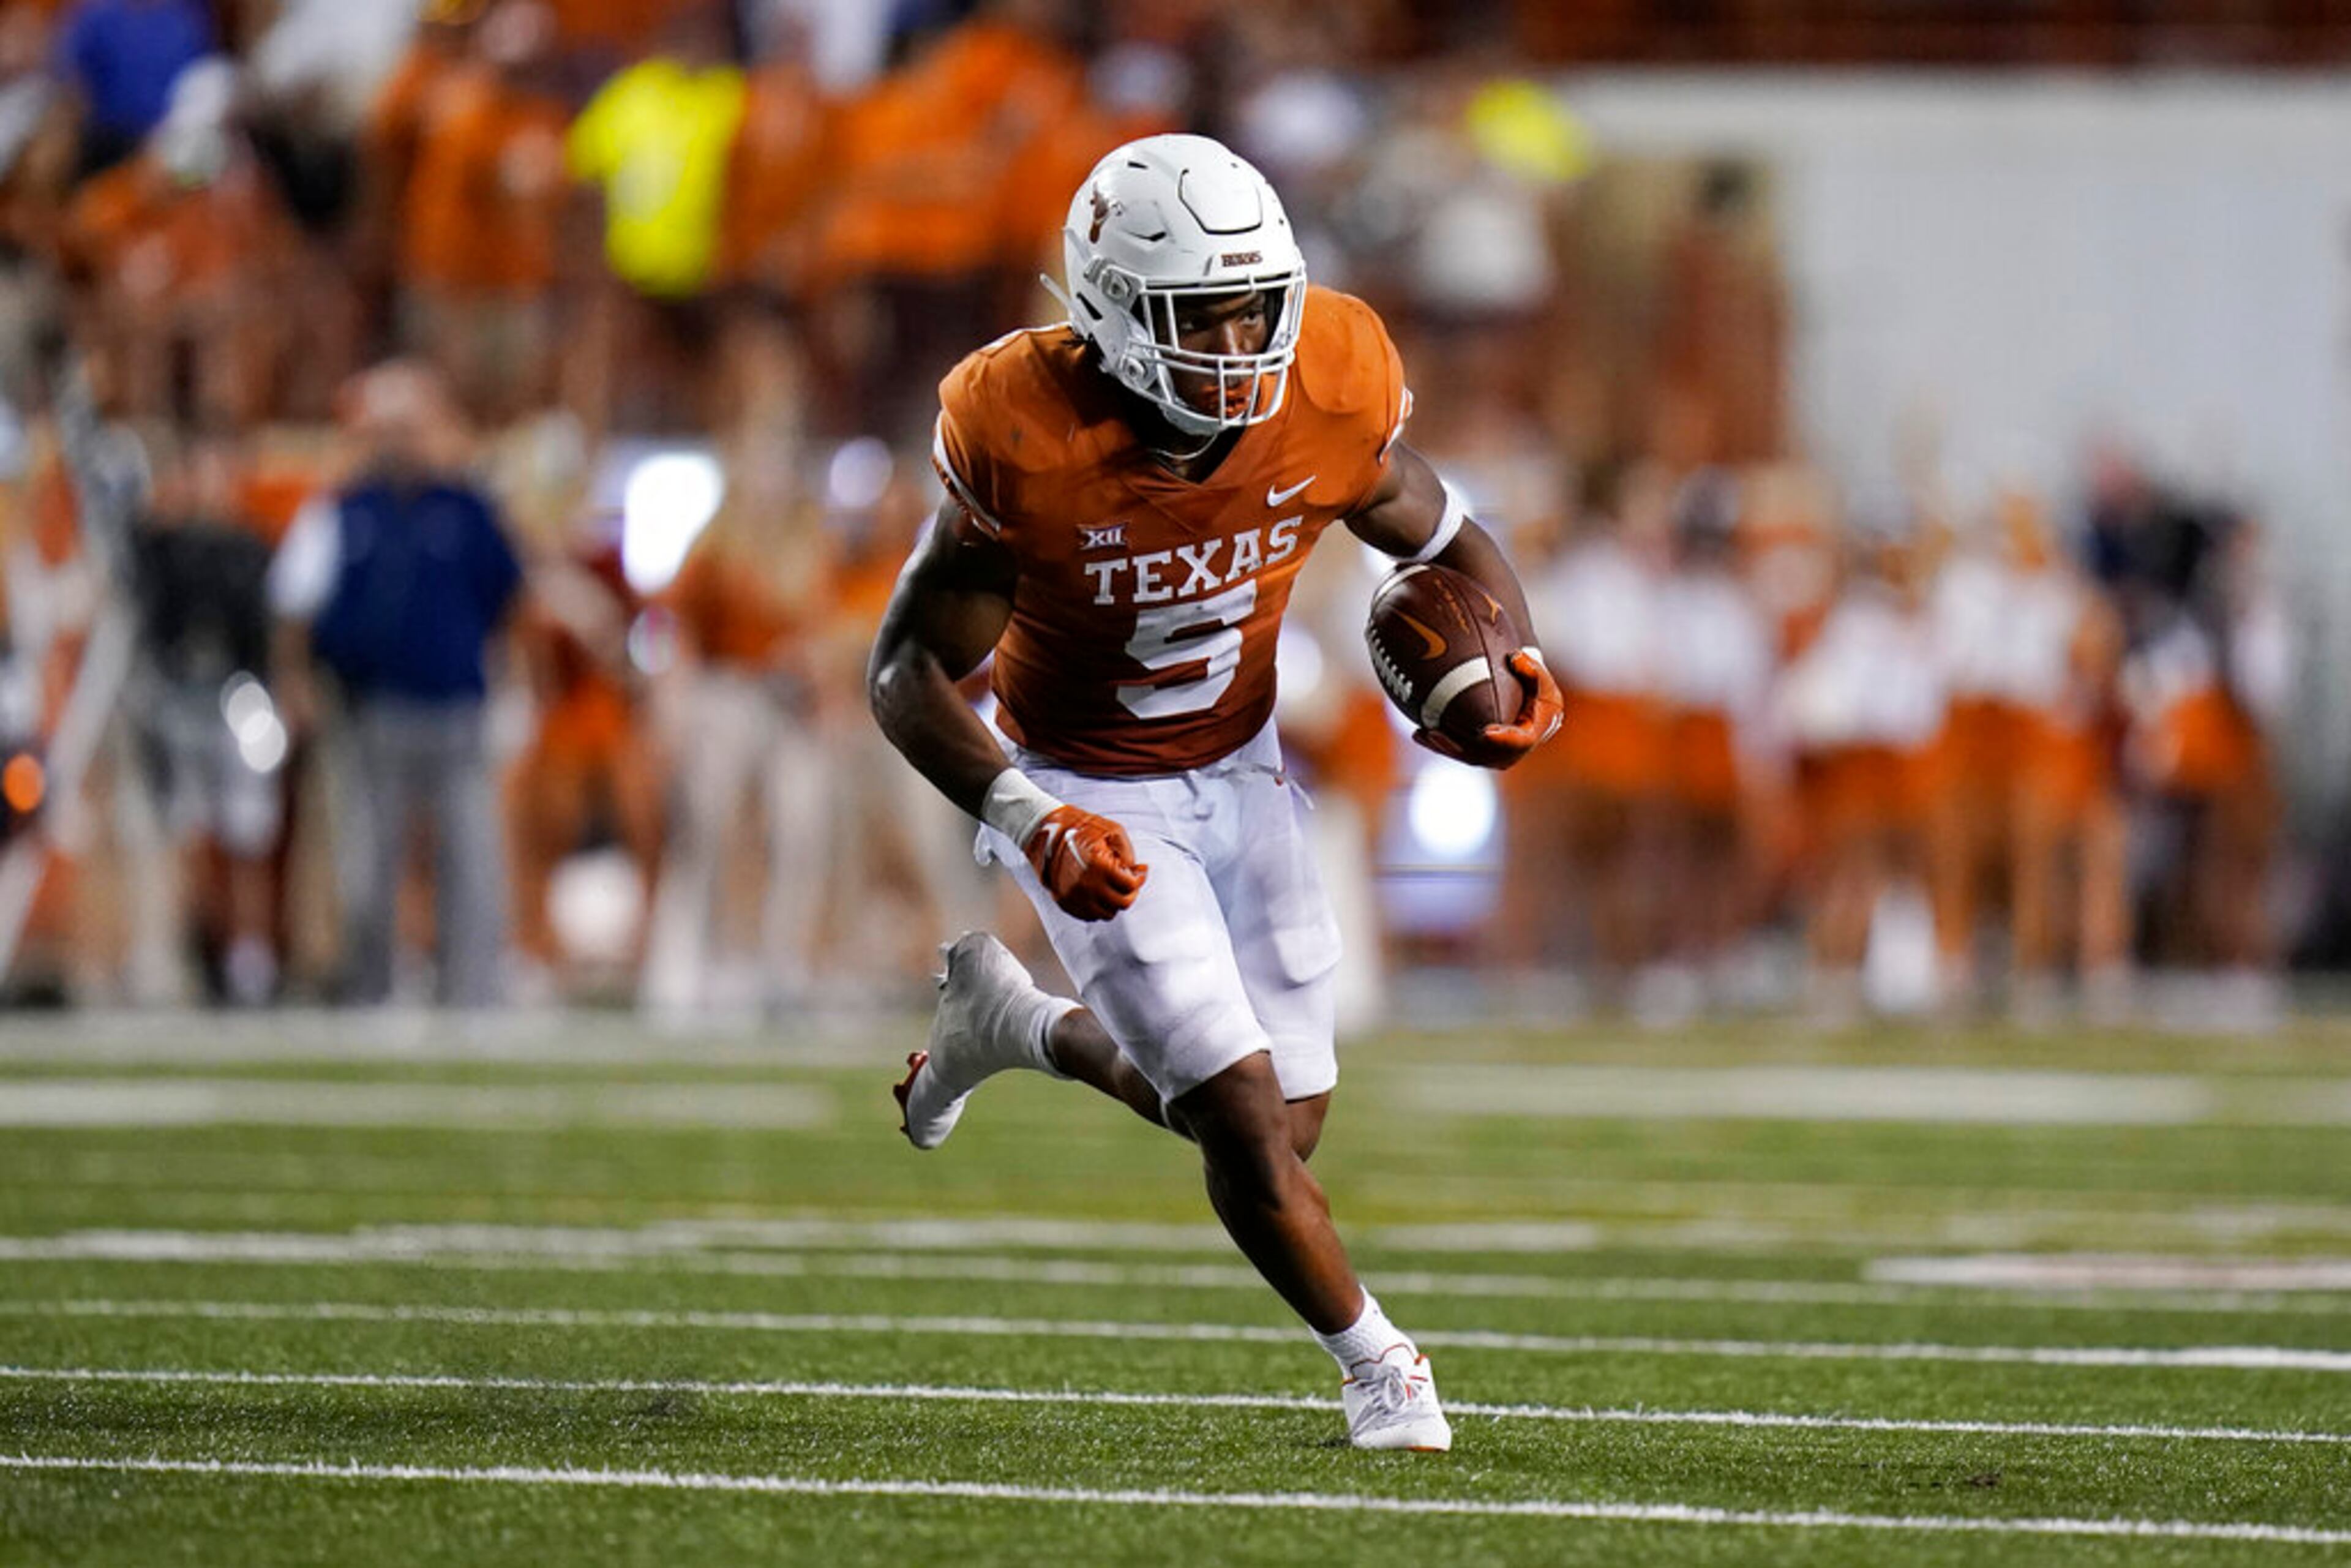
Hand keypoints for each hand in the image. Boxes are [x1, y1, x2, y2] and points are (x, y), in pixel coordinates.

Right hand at [1023, 804, 1147, 920]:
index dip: (1140, 878)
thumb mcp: (1111, 830)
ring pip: (1106, 914)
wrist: (1045, 832)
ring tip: (1112, 887)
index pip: (1131, 886)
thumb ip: (1127, 852)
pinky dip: (1098, 908)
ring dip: (1114, 902)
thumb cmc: (1079, 828)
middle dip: (1130, 892)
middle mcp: (1087, 886)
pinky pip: (1089, 916)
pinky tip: (1098, 893)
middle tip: (1129, 881)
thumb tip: (1136, 871)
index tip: (1139, 871)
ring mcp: (1074, 897)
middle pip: (1122, 903)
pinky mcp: (1064, 902)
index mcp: (1099, 867)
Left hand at [1413, 649, 1563, 769]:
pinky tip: (1418, 732)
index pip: (1518, 743)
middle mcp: (1511, 753)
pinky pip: (1458, 751)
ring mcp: (1493, 757)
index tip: (1486, 732)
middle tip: (1435, 733)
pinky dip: (1439, 744)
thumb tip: (1515, 657)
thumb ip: (1532, 669)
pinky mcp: (1480, 754)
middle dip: (1457, 747)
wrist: (1534, 709)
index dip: (1503, 740)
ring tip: (1421, 734)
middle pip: (1482, 755)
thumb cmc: (1537, 691)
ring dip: (1442, 747)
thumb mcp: (1540, 679)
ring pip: (1465, 756)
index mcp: (1530, 736)